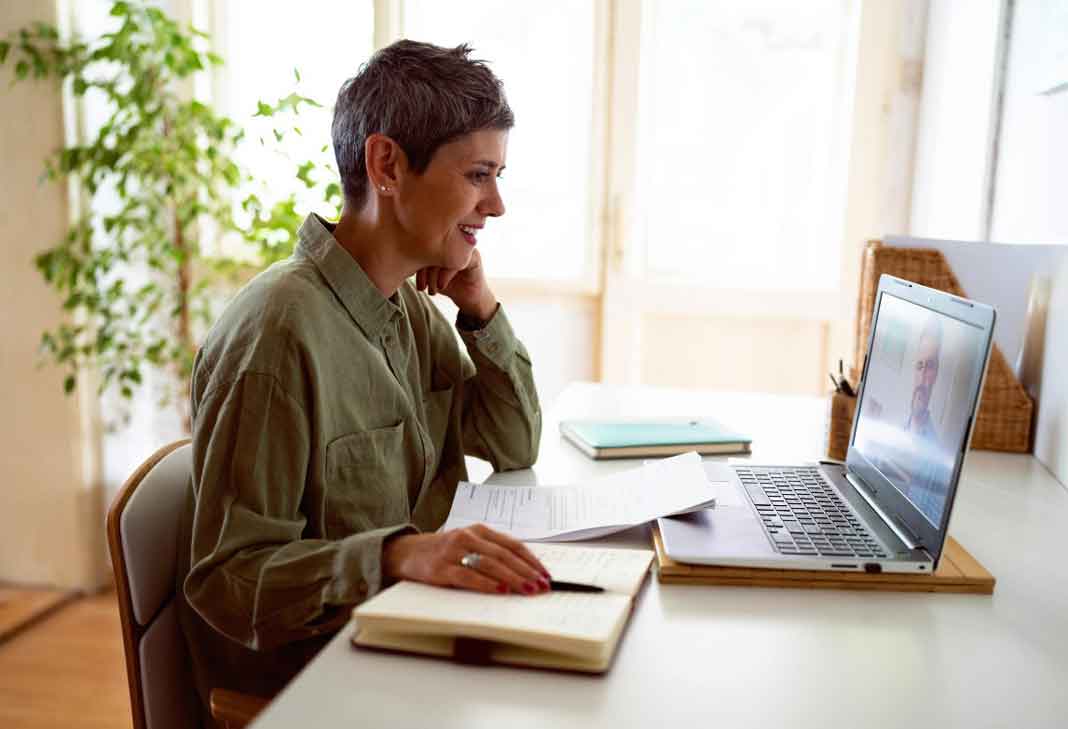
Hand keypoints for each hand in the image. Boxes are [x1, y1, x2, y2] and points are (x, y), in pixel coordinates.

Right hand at [382, 524, 551, 594]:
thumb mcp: (469, 545)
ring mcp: (453, 551)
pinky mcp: (441, 568)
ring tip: (528, 589)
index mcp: (479, 530)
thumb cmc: (443, 552)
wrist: (405, 552)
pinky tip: (500, 590)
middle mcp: (468, 537)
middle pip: (504, 554)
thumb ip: (491, 553)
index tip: (545, 574)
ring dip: (513, 578)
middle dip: (526, 571)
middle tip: (542, 585)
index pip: (512, 544)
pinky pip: (468, 576)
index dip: (531, 560)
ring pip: (490, 564)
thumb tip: (524, 573)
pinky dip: (486, 584)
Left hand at [415, 248, 497, 321]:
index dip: (416, 263)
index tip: (415, 281)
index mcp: (441, 243)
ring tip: (432, 289)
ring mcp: (464, 248)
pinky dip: (446, 274)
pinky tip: (441, 286)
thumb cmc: (449, 285)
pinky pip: (458, 261)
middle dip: (424, 271)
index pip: (423, 246)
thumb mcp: (429, 276)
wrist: (469, 299)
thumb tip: (400, 263)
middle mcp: (453, 241)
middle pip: (432, 248)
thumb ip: (420, 267)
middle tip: (423, 287)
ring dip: (434, 275)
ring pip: (444, 254)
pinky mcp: (474, 257)